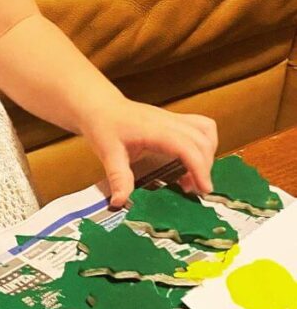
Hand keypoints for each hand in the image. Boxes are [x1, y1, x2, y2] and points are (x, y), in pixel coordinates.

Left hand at [82, 98, 217, 208]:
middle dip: (205, 166)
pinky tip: (190, 162)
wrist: (100, 106)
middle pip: (201, 140)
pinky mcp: (174, 120)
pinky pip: (199, 127)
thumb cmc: (103, 126)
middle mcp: (168, 121)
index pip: (186, 146)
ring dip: (207, 154)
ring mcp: (173, 119)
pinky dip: (203, 145)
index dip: (199, 167)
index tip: (204, 189)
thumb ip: (118, 178)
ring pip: (205, 130)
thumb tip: (120, 202)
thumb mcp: (107, 153)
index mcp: (154, 129)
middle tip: (197, 189)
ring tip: (194, 176)